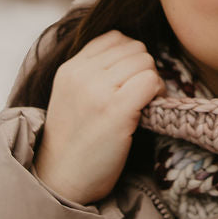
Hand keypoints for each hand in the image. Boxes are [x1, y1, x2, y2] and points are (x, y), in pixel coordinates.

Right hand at [33, 31, 161, 204]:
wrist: (60, 180)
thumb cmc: (74, 143)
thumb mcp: (71, 96)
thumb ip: (93, 72)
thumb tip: (134, 55)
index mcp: (70, 68)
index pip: (114, 38)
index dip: (130, 57)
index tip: (129, 81)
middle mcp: (81, 74)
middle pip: (134, 48)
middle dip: (144, 69)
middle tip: (140, 96)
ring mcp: (97, 90)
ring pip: (145, 62)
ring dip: (152, 82)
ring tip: (143, 104)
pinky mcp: (115, 110)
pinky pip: (151, 81)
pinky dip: (157, 93)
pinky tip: (148, 111)